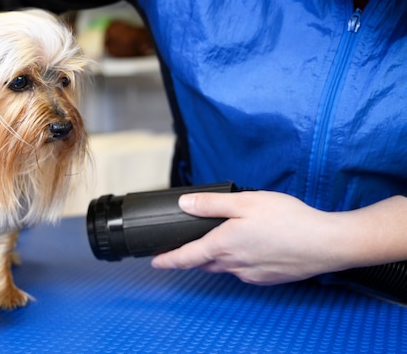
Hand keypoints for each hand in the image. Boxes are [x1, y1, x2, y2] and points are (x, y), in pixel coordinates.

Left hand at [151, 190, 344, 284]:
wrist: (325, 243)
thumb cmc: (287, 219)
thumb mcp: (245, 202)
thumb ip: (212, 204)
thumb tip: (184, 204)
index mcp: (223, 245)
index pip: (186, 257)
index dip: (168, 260)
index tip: (155, 262)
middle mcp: (234, 264)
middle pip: (203, 263)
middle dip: (191, 257)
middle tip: (183, 248)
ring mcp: (251, 273)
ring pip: (224, 267)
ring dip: (215, 258)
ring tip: (218, 243)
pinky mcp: (267, 278)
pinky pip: (243, 271)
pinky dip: (238, 261)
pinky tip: (249, 248)